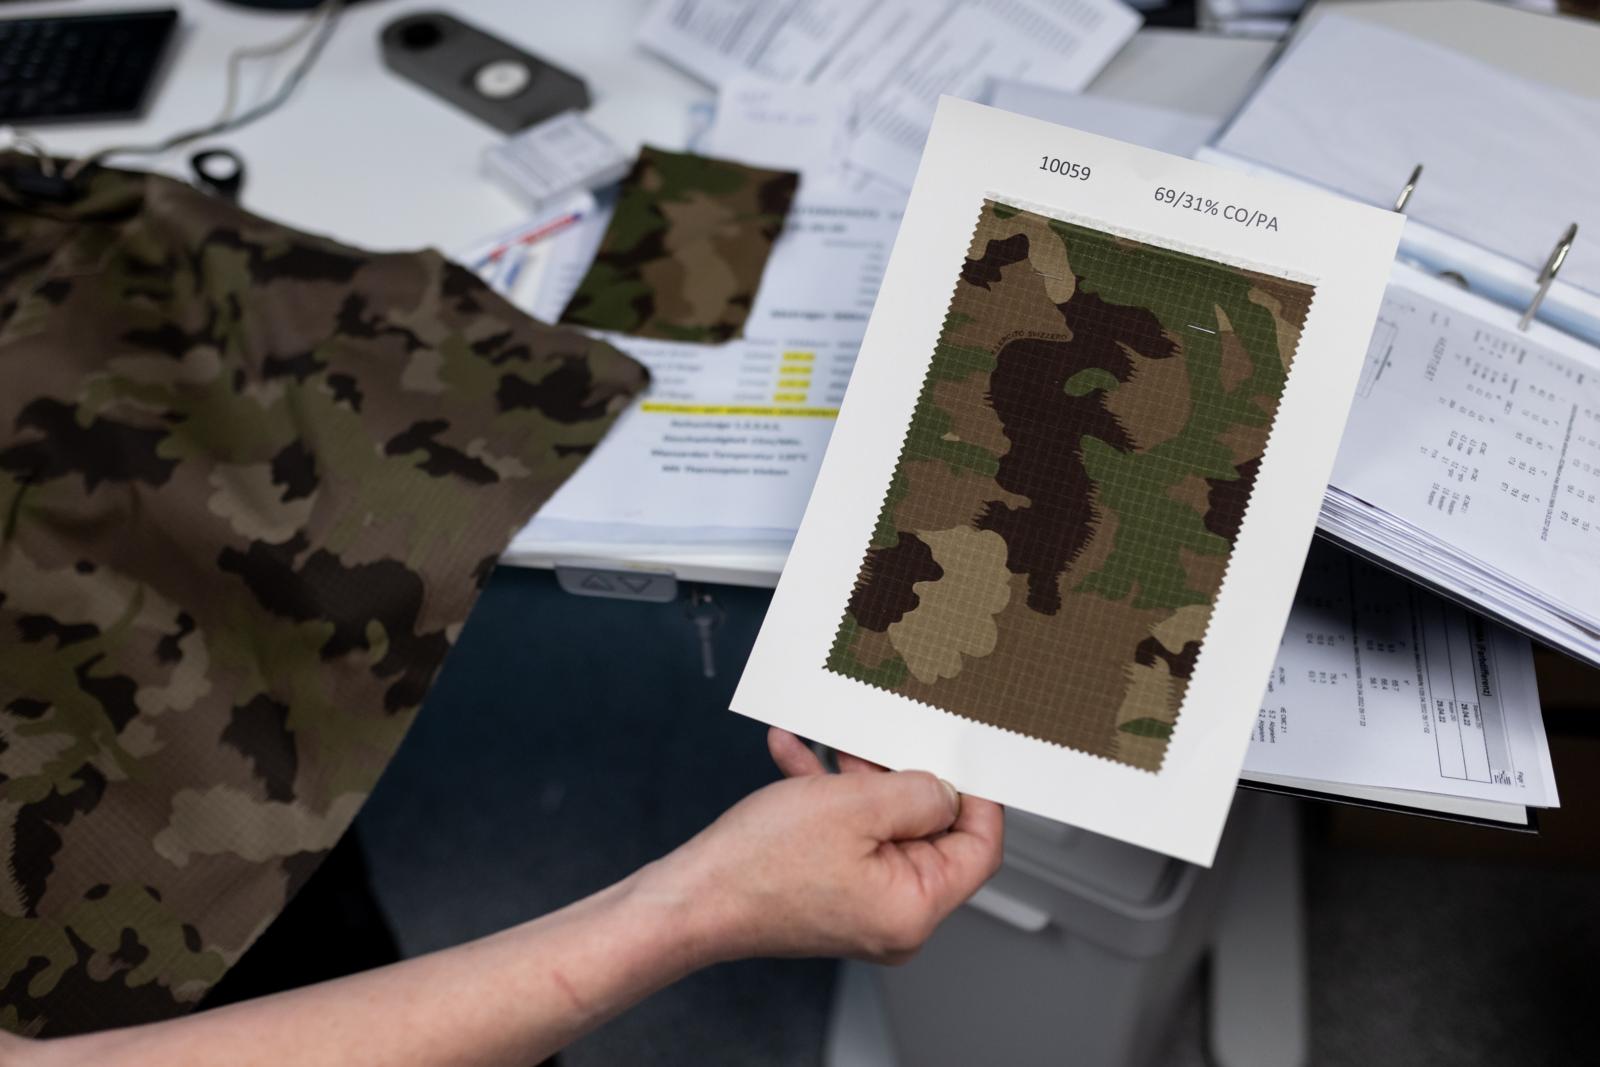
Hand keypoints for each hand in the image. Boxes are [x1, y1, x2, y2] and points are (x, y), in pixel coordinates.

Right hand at [647, 728, 1003, 964]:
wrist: (690, 897)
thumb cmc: (758, 868)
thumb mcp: (854, 805)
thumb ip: (917, 793)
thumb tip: (946, 790)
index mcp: (914, 908)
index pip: (979, 848)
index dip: (977, 796)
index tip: (965, 760)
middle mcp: (895, 918)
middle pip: (928, 835)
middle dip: (902, 779)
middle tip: (885, 743)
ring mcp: (861, 908)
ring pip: (882, 829)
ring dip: (858, 782)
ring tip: (835, 746)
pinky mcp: (829, 894)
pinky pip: (845, 838)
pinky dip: (828, 799)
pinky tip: (800, 760)